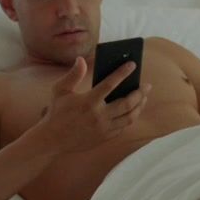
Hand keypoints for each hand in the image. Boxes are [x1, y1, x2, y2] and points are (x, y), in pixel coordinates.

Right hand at [35, 57, 150, 153]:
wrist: (52, 140)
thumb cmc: (56, 112)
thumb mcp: (60, 90)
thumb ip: (73, 75)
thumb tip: (81, 59)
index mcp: (88, 102)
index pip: (110, 84)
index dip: (122, 73)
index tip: (132, 64)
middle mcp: (99, 116)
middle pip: (126, 103)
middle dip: (139, 93)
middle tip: (147, 85)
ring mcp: (104, 129)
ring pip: (129, 117)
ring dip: (139, 106)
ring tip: (143, 97)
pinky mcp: (105, 137)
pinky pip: (123, 127)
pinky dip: (131, 117)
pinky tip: (133, 110)